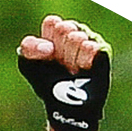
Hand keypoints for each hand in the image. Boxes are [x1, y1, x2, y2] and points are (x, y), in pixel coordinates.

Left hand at [16, 16, 110, 130]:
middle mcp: (75, 33)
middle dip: (60, 50)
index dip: (48, 39)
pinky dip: (84, 59)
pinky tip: (83, 69)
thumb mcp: (29, 65)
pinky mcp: (102, 52)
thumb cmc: (48, 85)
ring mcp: (89, 42)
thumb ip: (30, 47)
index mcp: (56, 32)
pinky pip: (93, 46)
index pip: (52, 23)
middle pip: (64, 28)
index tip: (49, 55)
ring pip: (77, 37)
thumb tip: (49, 47)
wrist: (67, 107)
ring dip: (71, 57)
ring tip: (73, 70)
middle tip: (62, 65)